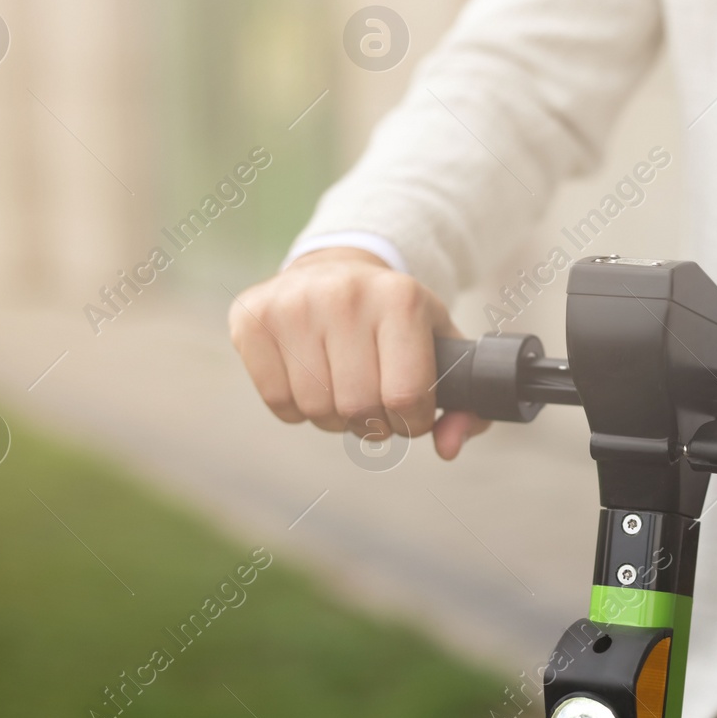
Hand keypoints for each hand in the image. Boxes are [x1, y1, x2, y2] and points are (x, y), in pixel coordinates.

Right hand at [228, 247, 489, 458]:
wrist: (336, 270)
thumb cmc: (395, 320)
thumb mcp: (441, 346)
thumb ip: (465, 402)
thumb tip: (449, 447)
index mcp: (401, 298)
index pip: (407, 396)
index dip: (412, 421)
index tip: (411, 411)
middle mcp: (345, 294)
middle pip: (359, 408)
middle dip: (373, 423)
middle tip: (376, 404)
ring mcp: (293, 303)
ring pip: (317, 409)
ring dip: (335, 418)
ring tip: (343, 389)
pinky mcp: (252, 318)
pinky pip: (277, 401)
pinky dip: (296, 409)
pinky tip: (310, 379)